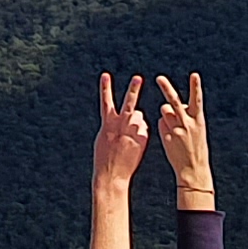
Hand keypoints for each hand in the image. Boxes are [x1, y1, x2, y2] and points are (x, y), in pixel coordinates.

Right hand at [90, 72, 149, 192]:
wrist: (112, 174)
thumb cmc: (105, 156)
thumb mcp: (104, 137)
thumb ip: (112, 124)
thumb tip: (123, 116)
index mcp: (107, 123)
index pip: (106, 100)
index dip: (105, 87)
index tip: (105, 75)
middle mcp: (121, 125)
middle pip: (128, 103)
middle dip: (133, 90)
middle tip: (138, 78)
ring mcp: (133, 131)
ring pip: (139, 116)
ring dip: (136, 117)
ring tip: (137, 117)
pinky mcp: (143, 138)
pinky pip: (143, 129)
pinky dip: (140, 133)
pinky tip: (135, 143)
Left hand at [154, 72, 211, 199]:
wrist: (193, 168)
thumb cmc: (196, 146)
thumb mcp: (197, 129)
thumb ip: (186, 116)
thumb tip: (172, 106)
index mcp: (198, 120)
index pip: (197, 100)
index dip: (195, 87)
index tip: (194, 74)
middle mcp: (187, 123)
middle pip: (174, 101)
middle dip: (166, 88)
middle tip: (159, 78)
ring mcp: (175, 130)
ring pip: (164, 110)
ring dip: (167, 112)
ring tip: (175, 125)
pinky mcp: (166, 136)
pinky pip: (161, 123)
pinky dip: (164, 127)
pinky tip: (171, 137)